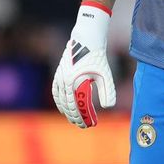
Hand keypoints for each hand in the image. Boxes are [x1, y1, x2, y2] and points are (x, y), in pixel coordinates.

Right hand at [52, 3, 115, 126]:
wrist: (87, 39)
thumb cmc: (98, 56)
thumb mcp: (105, 74)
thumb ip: (108, 91)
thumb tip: (108, 107)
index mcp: (74, 82)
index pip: (76, 107)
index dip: (83, 118)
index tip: (90, 125)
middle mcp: (64, 81)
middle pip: (67, 106)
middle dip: (75, 117)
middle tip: (84, 125)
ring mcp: (60, 77)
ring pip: (60, 100)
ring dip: (66, 111)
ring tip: (74, 119)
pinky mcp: (59, 73)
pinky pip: (56, 91)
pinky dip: (59, 101)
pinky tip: (65, 107)